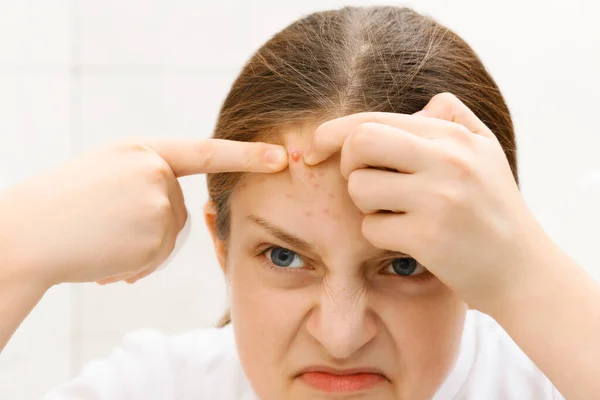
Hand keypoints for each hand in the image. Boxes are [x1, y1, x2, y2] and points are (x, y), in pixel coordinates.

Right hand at [1, 139, 287, 286]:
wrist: (29, 233)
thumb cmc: (64, 204)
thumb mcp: (106, 172)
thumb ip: (147, 179)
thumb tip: (173, 213)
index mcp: (143, 150)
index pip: (204, 152)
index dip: (246, 154)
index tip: (282, 155)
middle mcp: (156, 171)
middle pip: (177, 208)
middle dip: (149, 226)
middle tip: (106, 226)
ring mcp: (158, 202)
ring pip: (168, 235)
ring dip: (140, 246)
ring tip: (101, 238)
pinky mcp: (154, 235)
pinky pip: (158, 256)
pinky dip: (135, 264)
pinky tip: (106, 256)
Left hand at [304, 93, 551, 311]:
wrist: (521, 270)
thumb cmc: (494, 208)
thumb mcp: (486, 151)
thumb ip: (452, 117)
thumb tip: (413, 111)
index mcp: (453, 136)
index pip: (373, 120)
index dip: (332, 132)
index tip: (312, 150)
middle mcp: (446, 160)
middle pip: (359, 143)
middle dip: (347, 163)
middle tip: (364, 182)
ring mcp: (437, 198)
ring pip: (360, 188)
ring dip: (366, 204)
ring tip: (397, 212)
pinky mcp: (427, 238)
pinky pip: (371, 228)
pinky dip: (381, 235)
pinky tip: (409, 239)